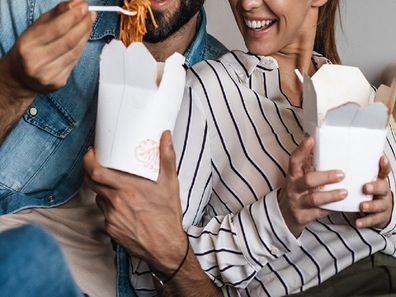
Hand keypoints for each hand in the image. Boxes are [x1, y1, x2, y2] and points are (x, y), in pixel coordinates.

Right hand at [0, 0, 94, 98]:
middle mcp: (37, 61)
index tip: (84, 7)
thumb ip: (57, 14)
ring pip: (74, 52)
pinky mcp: (58, 82)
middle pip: (69, 41)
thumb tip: (77, 3)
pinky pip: (74, 62)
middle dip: (83, 25)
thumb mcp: (37, 27)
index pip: (57, 28)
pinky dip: (81, 49)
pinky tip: (83, 40)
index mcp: (27, 45)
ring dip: (85, 36)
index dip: (73, 17)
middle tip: (91, 15)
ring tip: (89, 24)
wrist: (21, 76)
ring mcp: (48, 74)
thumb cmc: (30, 48)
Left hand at [83, 131, 187, 277]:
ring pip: (99, 198)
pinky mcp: (110, 229)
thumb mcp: (170, 184)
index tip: (92, 153)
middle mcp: (116, 202)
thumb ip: (167, 158)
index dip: (88, 161)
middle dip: (91, 172)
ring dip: (104, 191)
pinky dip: (111, 207)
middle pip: (91, 183)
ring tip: (118, 188)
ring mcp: (111, 217)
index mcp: (128, 189)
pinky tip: (124, 207)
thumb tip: (165, 136)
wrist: (166, 247)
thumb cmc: (168, 215)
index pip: (96, 172)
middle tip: (98, 165)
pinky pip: (104, 213)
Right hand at [278, 137, 347, 236]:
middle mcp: (293, 188)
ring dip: (331, 195)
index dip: (301, 150)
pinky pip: (320, 213)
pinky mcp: (303, 216)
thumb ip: (307, 165)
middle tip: (341, 174)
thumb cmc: (297, 191)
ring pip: (314, 199)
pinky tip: (343, 205)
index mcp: (292, 175)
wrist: (284, 215)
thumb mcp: (298, 177)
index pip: (294, 160)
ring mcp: (297, 203)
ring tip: (345, 192)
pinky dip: (332, 209)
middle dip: (325, 177)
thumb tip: (321, 143)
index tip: (311, 139)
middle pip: (307, 181)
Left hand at [356, 156, 392, 228]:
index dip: (384, 165)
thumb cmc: (364, 191)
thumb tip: (332, 153)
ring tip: (362, 206)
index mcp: (377, 180)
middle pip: (383, 188)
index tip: (381, 159)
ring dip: (370, 205)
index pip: (383, 171)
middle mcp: (382, 191)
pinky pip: (373, 220)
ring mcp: (382, 204)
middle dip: (374, 187)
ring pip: (379, 205)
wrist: (377, 210)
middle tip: (365, 187)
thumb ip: (352, 172)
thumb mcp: (361, 180)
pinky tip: (358, 222)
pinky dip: (365, 221)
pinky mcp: (379, 217)